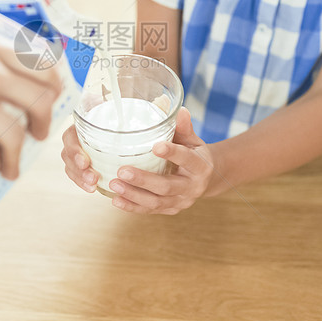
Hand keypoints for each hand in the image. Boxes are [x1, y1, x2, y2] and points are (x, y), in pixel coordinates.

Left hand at [67, 107, 212, 214]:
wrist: (207, 178)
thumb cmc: (194, 152)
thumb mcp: (193, 139)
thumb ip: (183, 128)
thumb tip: (179, 110)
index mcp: (201, 166)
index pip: (187, 159)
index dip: (172, 153)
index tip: (156, 146)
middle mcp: (192, 187)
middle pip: (167, 186)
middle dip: (143, 180)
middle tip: (122, 170)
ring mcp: (181, 201)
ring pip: (156, 202)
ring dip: (133, 194)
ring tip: (114, 184)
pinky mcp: (170, 210)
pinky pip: (150, 210)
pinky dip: (132, 206)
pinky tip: (116, 199)